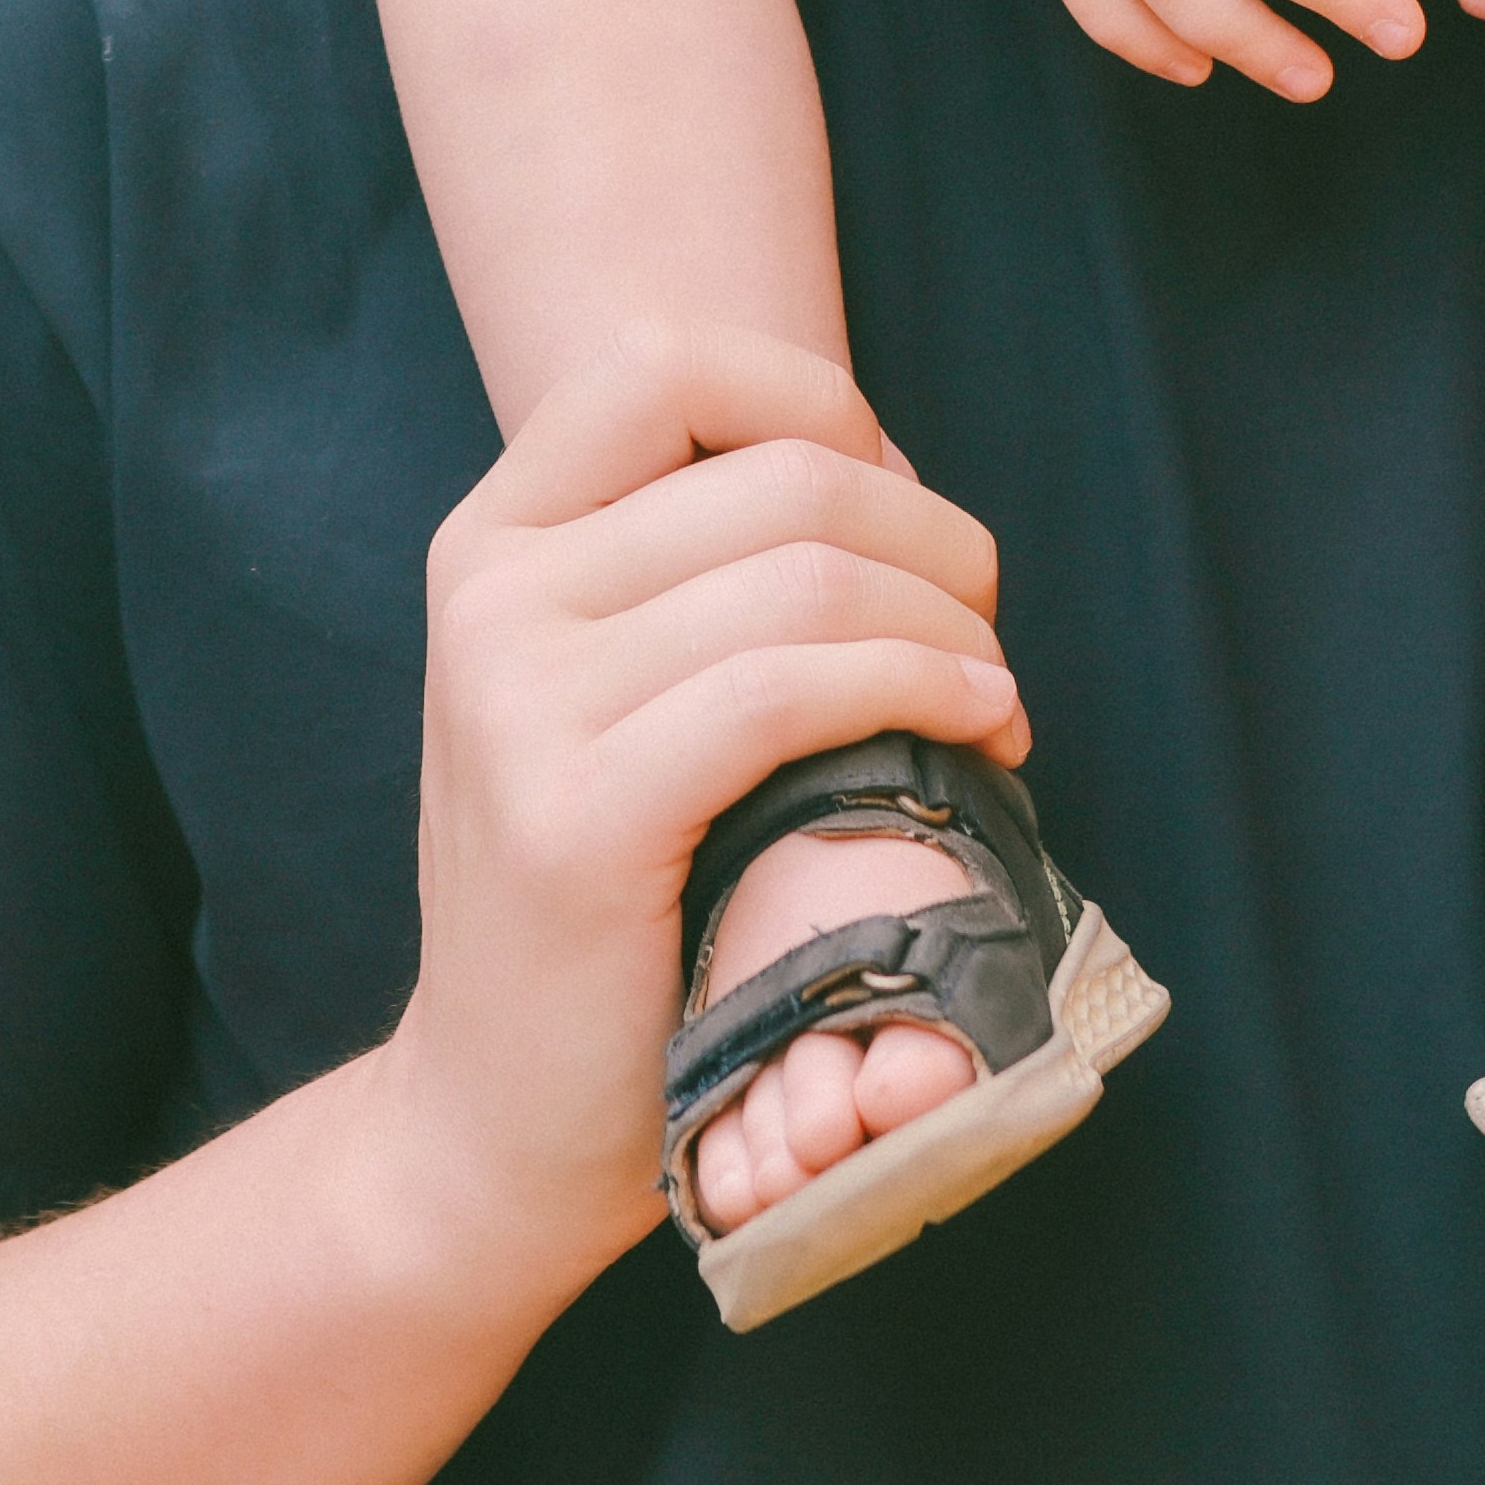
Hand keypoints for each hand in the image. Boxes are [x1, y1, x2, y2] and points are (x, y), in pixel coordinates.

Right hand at [365, 332, 1028, 1298]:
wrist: (494, 1121)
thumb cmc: (602, 909)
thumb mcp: (598, 701)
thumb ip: (687, 580)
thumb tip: (880, 482)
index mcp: (491, 542)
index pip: (668, 362)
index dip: (823, 405)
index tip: (901, 509)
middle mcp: (489, 596)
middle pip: (779, 474)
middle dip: (933, 536)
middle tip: (986, 626)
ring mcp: (518, 702)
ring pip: (805, 581)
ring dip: (952, 627)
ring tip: (995, 702)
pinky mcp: (577, 814)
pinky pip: (790, 692)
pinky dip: (919, 691)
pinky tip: (980, 735)